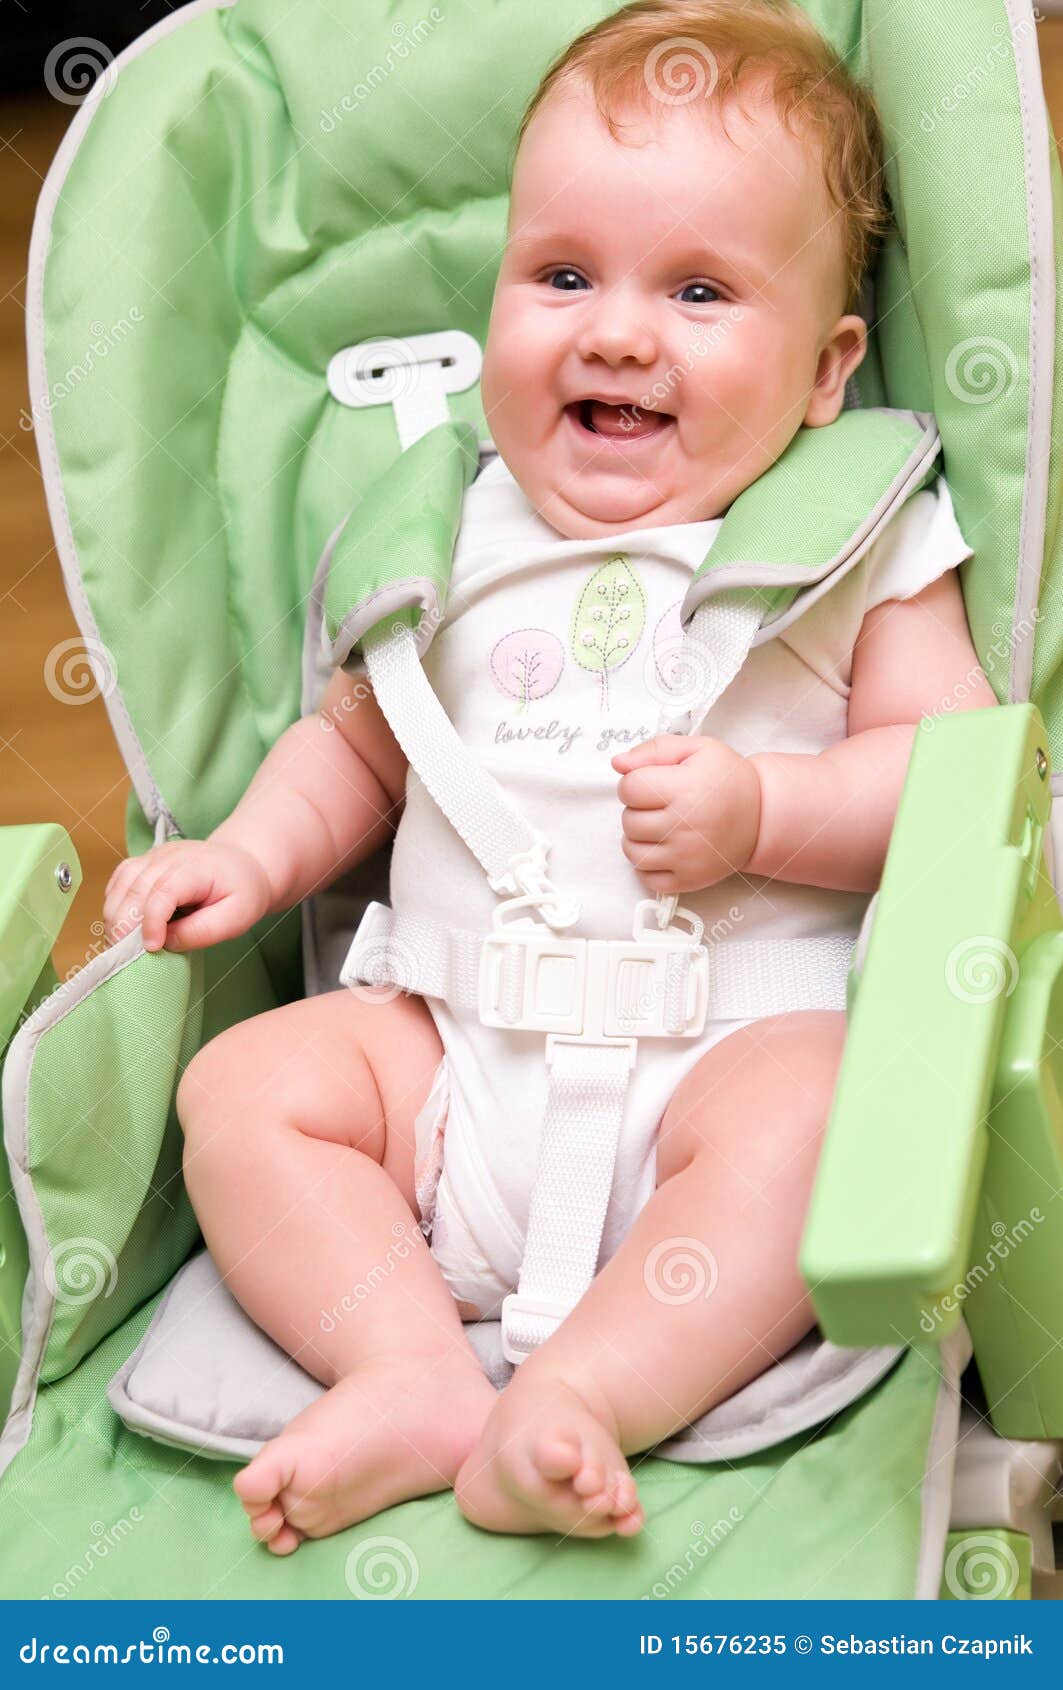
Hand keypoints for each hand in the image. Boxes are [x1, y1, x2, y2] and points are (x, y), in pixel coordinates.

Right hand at [103, 840, 272, 952]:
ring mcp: (154, 856)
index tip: (151, 948)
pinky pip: (119, 880)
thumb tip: (166, 942)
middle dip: (126, 924)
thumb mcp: (236, 918)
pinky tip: (121, 925)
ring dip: (115, 916)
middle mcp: (170, 856)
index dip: (151, 922)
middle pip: (135, 888)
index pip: (163, 892)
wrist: (242, 865)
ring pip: (122, 883)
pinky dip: (114, 903)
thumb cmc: (241, 893)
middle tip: (126, 956)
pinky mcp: (145, 862)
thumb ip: (203, 931)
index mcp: (197, 867)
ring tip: (119, 945)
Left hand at [611, 734, 761, 894]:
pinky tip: (664, 848)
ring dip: (639, 837)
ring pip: (632, 851)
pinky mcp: (689, 879)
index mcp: (685, 789)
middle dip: (638, 809)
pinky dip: (648, 864)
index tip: (653, 783)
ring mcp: (686, 857)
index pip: (628, 788)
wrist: (761, 817)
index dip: (635, 782)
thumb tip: (618, 763)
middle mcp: (684, 826)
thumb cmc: (728, 781)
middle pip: (628, 820)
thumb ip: (655, 750)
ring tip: (660, 826)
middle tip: (662, 805)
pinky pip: (646, 877)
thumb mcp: (698, 749)